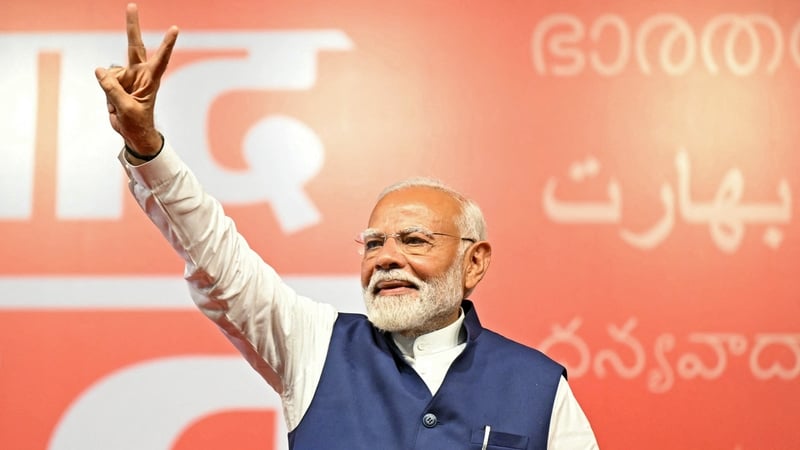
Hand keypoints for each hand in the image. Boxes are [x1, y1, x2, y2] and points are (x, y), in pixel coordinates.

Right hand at [95, 3, 178, 155]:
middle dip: (132, 26)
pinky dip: (107, 95)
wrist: (133, 134)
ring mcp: (127, 77)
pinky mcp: (116, 82)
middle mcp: (140, 74)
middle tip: (132, 5)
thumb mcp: (126, 109)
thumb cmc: (137, 123)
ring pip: (109, 75)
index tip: (175, 29)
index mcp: (151, 80)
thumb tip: (100, 70)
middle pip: (134, 46)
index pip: (161, 59)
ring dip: (110, 92)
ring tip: (120, 106)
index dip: (167, 44)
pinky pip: (104, 82)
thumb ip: (112, 89)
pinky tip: (115, 104)